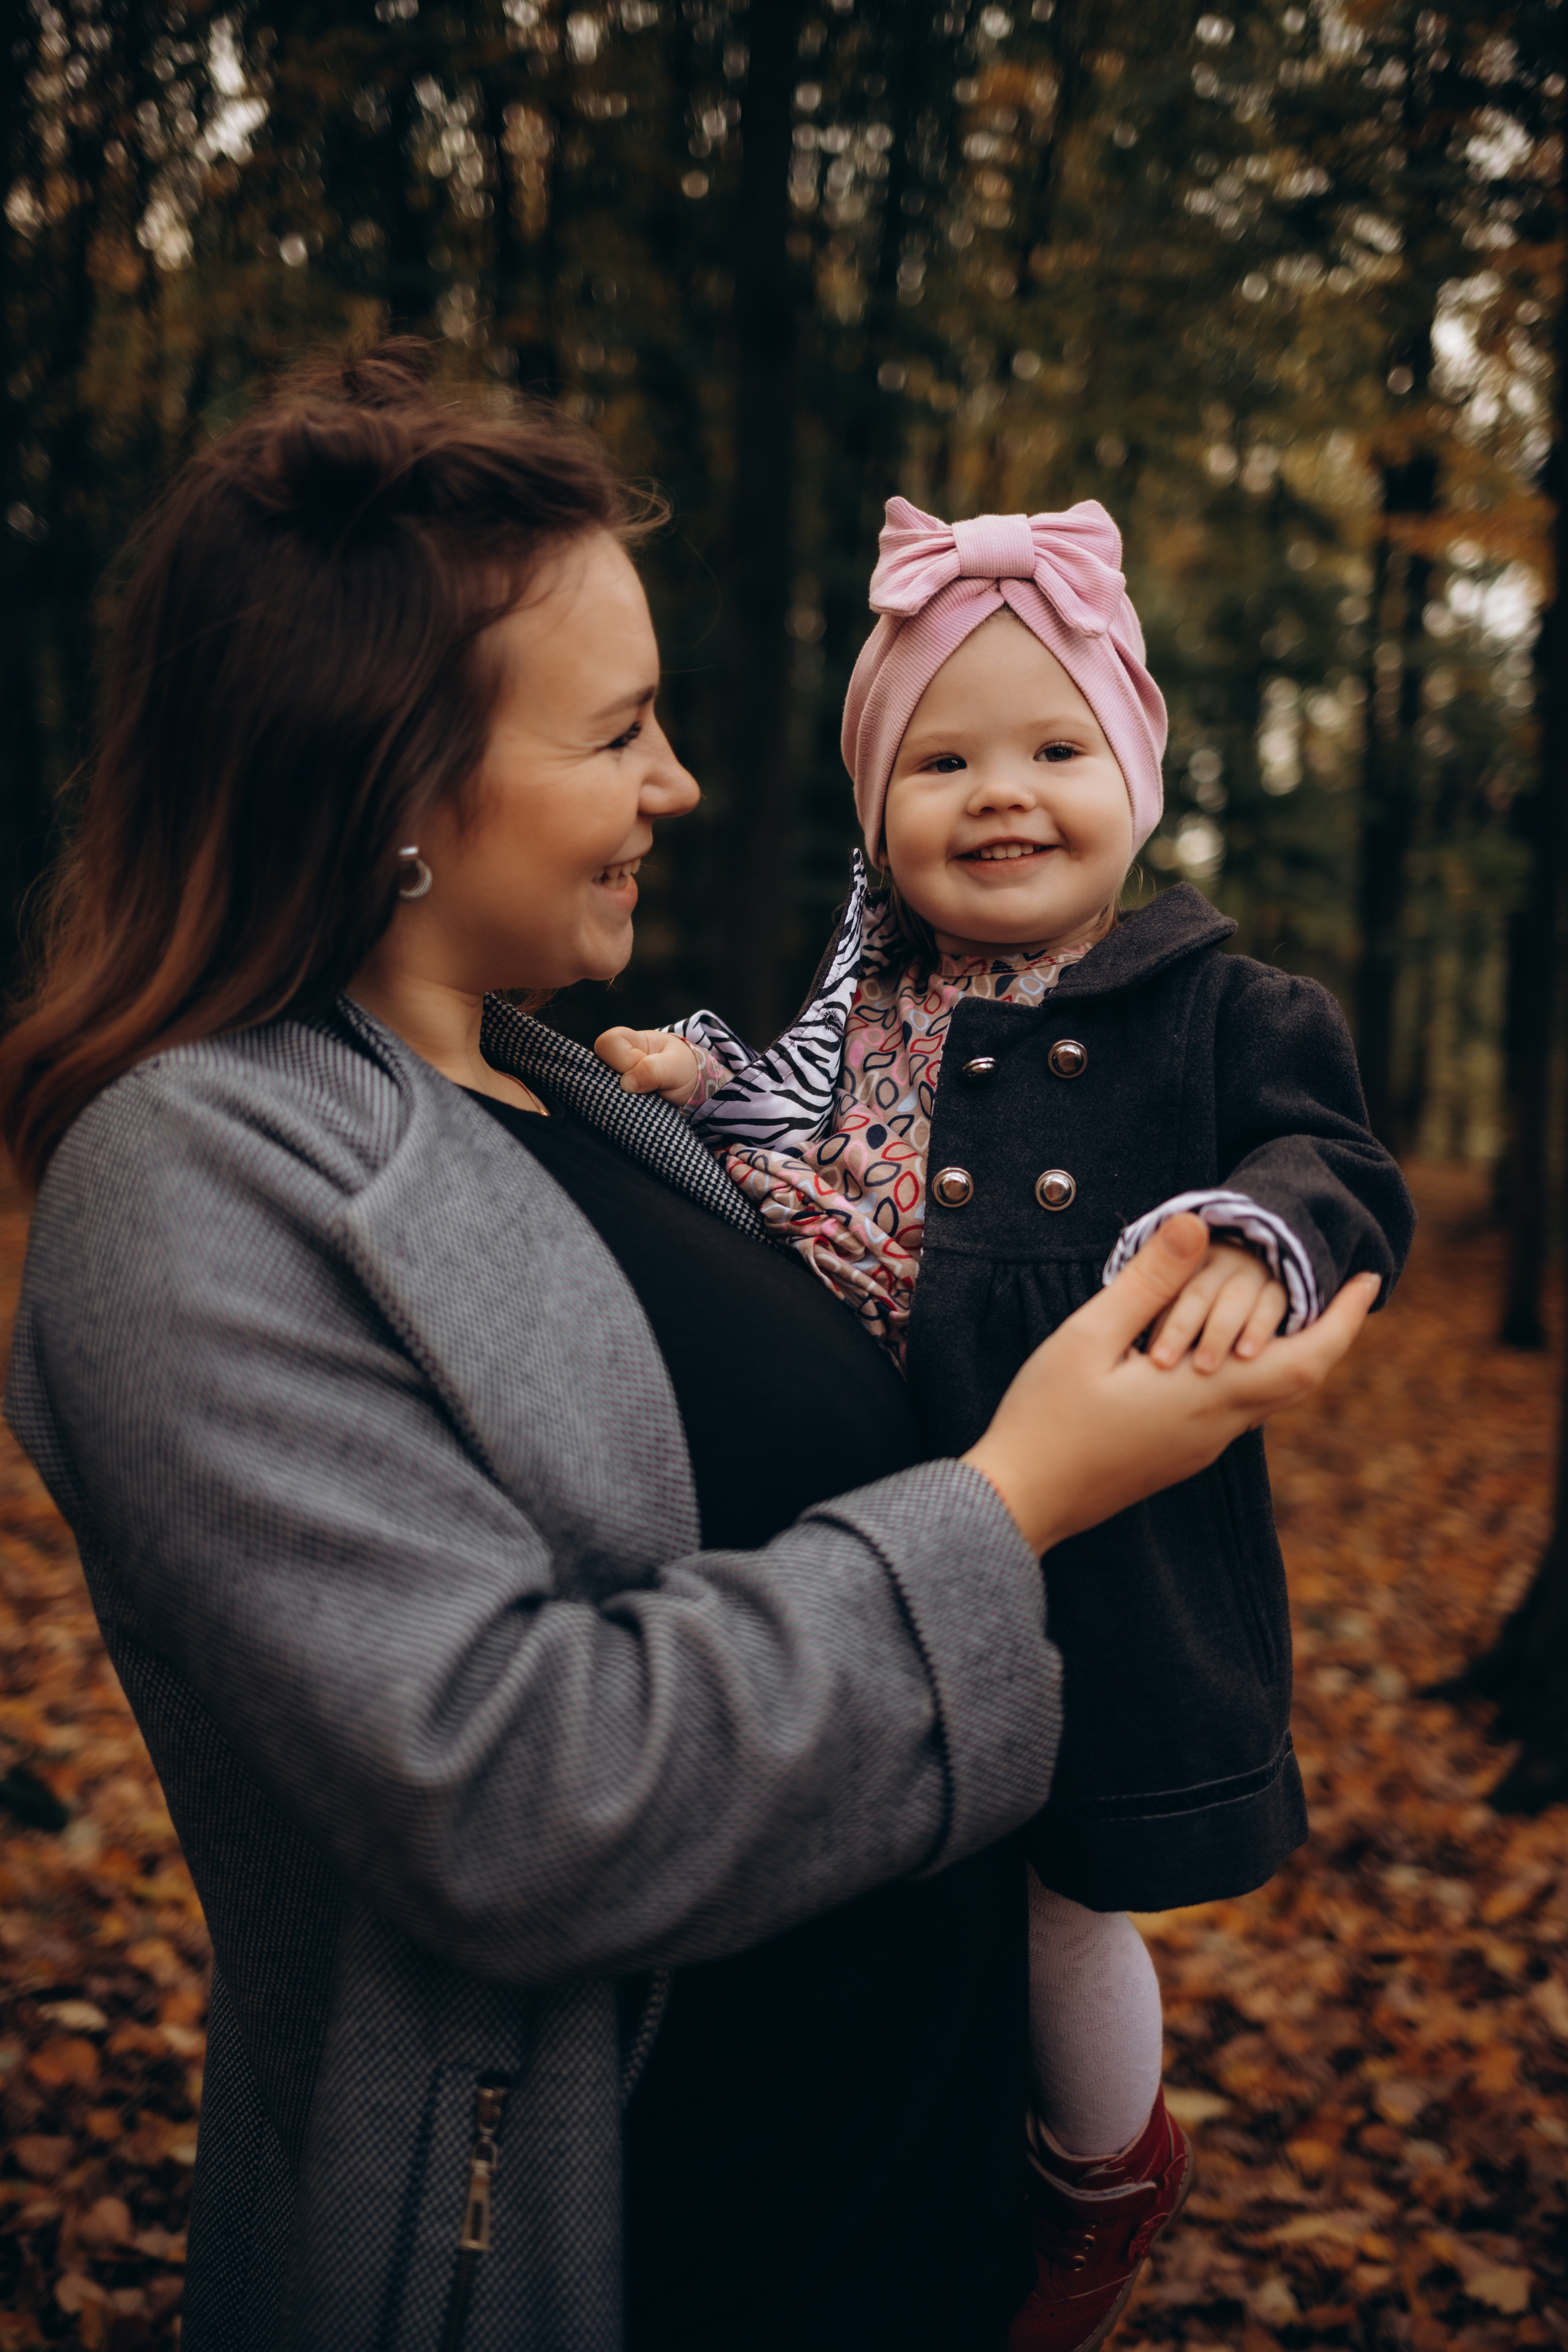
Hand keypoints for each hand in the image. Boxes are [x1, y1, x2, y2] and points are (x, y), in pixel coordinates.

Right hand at [595, 1026, 702, 1103]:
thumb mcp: (675, 1066)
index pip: (607, 1044)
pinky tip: (637, 1109)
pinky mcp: (616, 1099)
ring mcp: (613, 1080)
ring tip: (644, 1099)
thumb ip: (653, 1069)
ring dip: (621, 1099)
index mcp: (629, 1040)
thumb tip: (625, 1084)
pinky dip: (621, 1111)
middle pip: (595, 1068)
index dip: (624, 1059)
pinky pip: (607, 1106)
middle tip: (644, 1087)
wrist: (691, 1090)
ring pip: (599, 1090)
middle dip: (619, 1083)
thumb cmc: (682, 1068)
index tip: (645, 1066)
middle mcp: (615, 1060)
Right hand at [962, 1213, 1379, 1556]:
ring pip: (1266, 1397)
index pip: (1305, 1360)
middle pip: (1298, 1381)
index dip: (1345, 1320)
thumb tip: (1197, 1224)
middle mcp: (1216, 1428)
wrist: (1019, 1502)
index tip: (1370, 1280)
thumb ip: (1148, 1281)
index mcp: (1206, 1396)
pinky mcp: (1176, 1457)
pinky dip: (1249, 1371)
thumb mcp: (1089, 1335)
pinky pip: (1235, 1409)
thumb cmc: (1047, 1417)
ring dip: (1287, 1352)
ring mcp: (1198, 1448)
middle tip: (1342, 1289)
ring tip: (1286, 1307)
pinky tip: (1223, 1348)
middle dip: (1328, 1332)